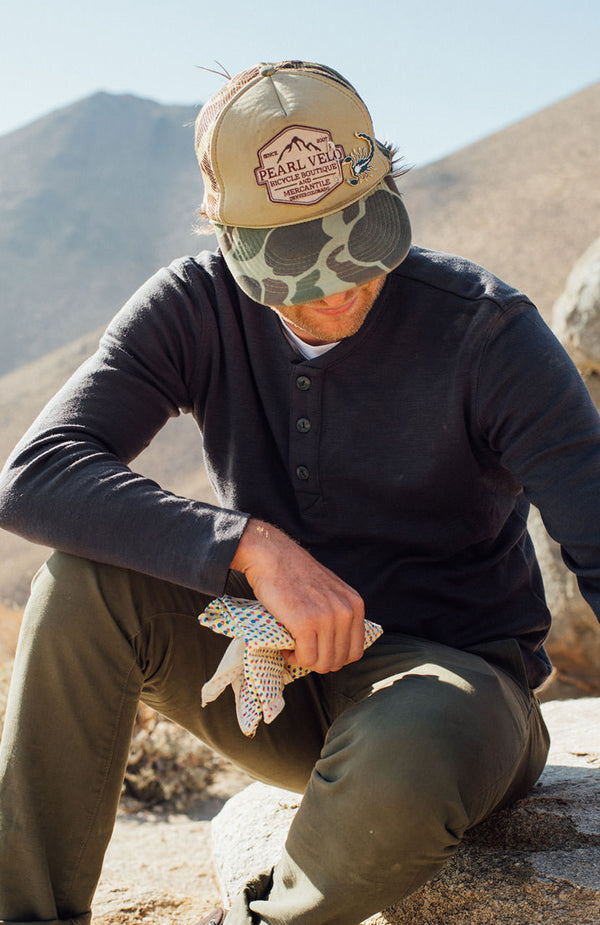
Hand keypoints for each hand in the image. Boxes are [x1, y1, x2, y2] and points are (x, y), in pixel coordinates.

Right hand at [230, 519, 364, 673]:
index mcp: (355, 605)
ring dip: (305, 661)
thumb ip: (340, 612)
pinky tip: (286, 646)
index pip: (355, 651)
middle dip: (318, 661)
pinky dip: (294, 658)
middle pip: (339, 661)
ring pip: (323, 663)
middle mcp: (345, 612)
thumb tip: (339, 644)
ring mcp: (326, 618)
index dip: (335, 657)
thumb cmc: (296, 575)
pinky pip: (306, 658)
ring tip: (293, 647)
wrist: (272, 557)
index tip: (318, 651)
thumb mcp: (331, 590)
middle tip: (301, 649)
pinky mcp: (305, 623)